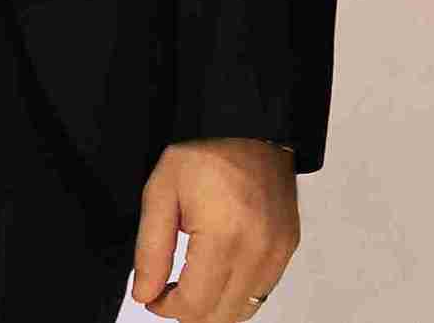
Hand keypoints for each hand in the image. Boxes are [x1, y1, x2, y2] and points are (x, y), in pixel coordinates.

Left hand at [131, 137, 298, 321]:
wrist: (254, 129)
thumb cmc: (208, 154)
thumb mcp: (162, 191)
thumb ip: (151, 249)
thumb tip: (145, 294)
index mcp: (225, 235)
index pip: (194, 305)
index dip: (165, 307)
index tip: (153, 293)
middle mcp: (258, 250)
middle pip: (219, 316)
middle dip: (188, 311)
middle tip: (170, 288)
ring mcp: (278, 252)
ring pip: (243, 310)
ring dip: (214, 306)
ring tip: (195, 281)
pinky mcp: (287, 248)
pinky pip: (260, 291)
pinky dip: (237, 293)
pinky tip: (219, 270)